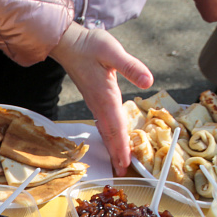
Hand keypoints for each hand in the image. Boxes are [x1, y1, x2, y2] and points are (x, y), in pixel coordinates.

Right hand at [50, 23, 153, 175]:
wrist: (69, 45)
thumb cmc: (90, 46)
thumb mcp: (112, 52)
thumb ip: (130, 66)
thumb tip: (147, 81)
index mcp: (105, 96)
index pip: (116, 126)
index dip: (121, 146)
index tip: (125, 163)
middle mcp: (99, 103)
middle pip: (110, 134)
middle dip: (117, 153)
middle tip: (122, 172)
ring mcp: (95, 103)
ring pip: (106, 130)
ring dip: (112, 147)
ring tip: (118, 163)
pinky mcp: (95, 100)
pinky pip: (103, 123)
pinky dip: (108, 135)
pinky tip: (111, 140)